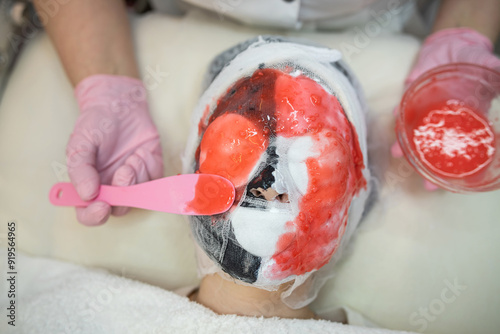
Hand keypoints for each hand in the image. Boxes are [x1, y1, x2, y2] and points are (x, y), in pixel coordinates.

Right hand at [67, 75, 162, 224]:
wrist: (120, 105)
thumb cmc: (96, 124)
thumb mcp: (81, 142)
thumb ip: (80, 169)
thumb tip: (87, 195)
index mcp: (88, 186)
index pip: (88, 213)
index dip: (93, 216)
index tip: (101, 206)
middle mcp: (110, 189)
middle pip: (118, 209)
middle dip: (123, 194)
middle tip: (125, 171)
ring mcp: (132, 182)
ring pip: (139, 197)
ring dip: (137, 177)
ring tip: (133, 156)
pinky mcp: (151, 171)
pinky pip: (155, 181)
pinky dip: (150, 168)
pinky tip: (142, 152)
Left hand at [392, 28, 499, 190]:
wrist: (453, 44)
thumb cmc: (474, 59)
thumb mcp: (487, 64)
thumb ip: (496, 70)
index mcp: (467, 117)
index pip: (464, 147)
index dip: (460, 167)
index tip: (457, 183)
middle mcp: (446, 119)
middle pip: (438, 148)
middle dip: (431, 166)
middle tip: (425, 185)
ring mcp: (428, 109)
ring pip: (416, 133)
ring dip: (406, 145)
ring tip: (398, 155)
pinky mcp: (413, 94)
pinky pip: (404, 107)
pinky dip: (399, 113)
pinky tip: (394, 118)